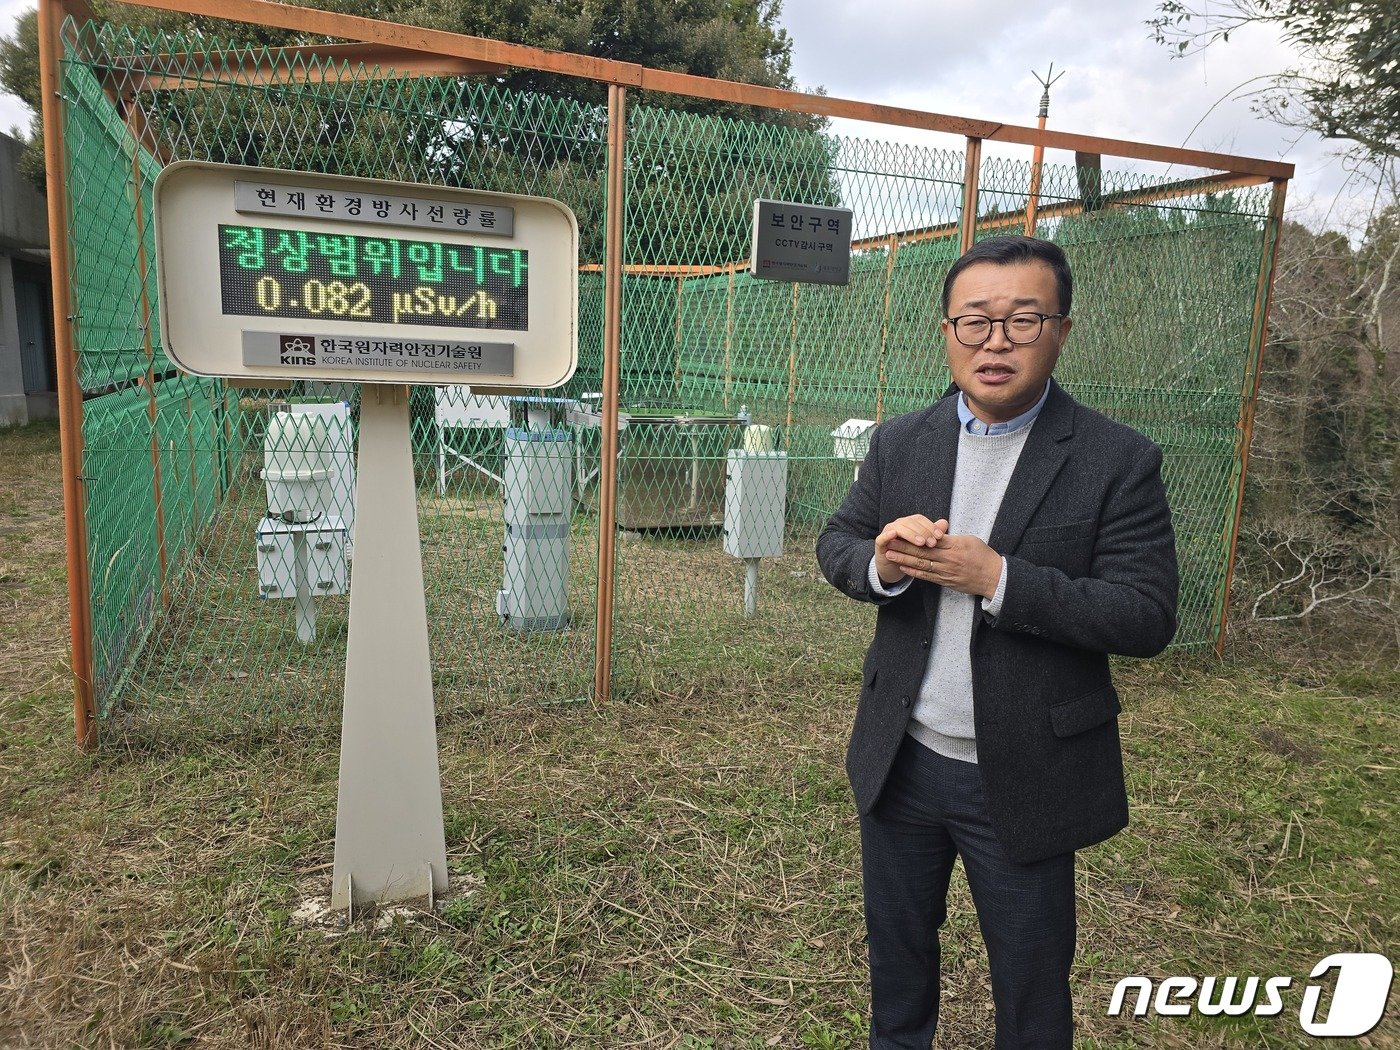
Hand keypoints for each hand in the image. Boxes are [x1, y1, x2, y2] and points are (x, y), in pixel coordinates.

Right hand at [874, 515, 945, 583]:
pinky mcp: (880, 543)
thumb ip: (932, 534)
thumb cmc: (910, 554)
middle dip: (923, 531)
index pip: (920, 519)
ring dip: (910, 534)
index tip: (940, 536)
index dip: (930, 526)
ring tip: (921, 543)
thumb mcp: (922, 546)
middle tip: (932, 542)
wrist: (893, 567)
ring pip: (899, 528)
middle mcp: (899, 525)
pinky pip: (883, 537)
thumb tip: (944, 523)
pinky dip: (888, 535)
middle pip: (910, 522)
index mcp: (909, 523)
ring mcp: (888, 532)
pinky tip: (894, 535)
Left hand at [879, 517, 1001, 598]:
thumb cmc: (983, 556)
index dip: (914, 535)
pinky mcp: (946, 581)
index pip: (930, 539)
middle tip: (888, 542)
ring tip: (890, 555)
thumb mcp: (969, 540)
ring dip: (904, 560)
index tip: (901, 531)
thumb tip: (935, 532)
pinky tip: (903, 568)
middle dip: (903, 547)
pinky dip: (914, 572)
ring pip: (922, 564)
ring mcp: (946, 571)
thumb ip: (951, 538)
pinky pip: (927, 576)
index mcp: (954, 546)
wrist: (993, 577)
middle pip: (922, 552)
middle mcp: (949, 559)